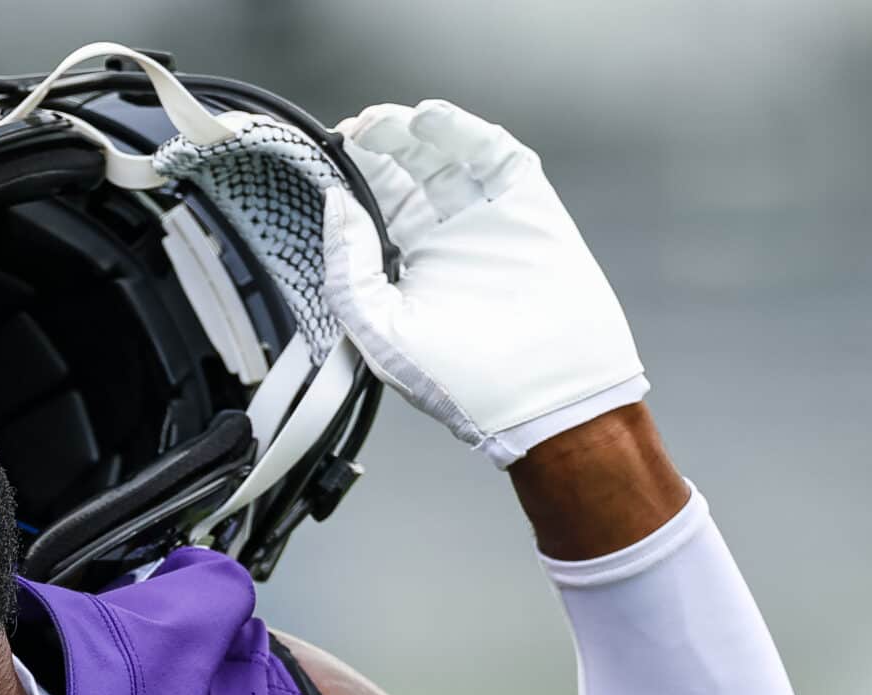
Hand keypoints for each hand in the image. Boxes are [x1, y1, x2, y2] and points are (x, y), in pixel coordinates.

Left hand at [322, 99, 647, 466]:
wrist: (544, 397)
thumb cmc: (459, 382)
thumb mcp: (380, 329)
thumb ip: (349, 268)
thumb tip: (333, 204)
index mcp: (405, 269)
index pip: (372, 206)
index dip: (351, 176)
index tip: (327, 154)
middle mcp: (443, 240)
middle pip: (405, 172)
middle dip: (378, 145)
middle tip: (357, 131)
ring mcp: (486, 221)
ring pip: (445, 156)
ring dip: (414, 132)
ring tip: (386, 121)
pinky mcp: (528, 207)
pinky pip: (495, 157)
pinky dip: (464, 131)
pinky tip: (432, 120)